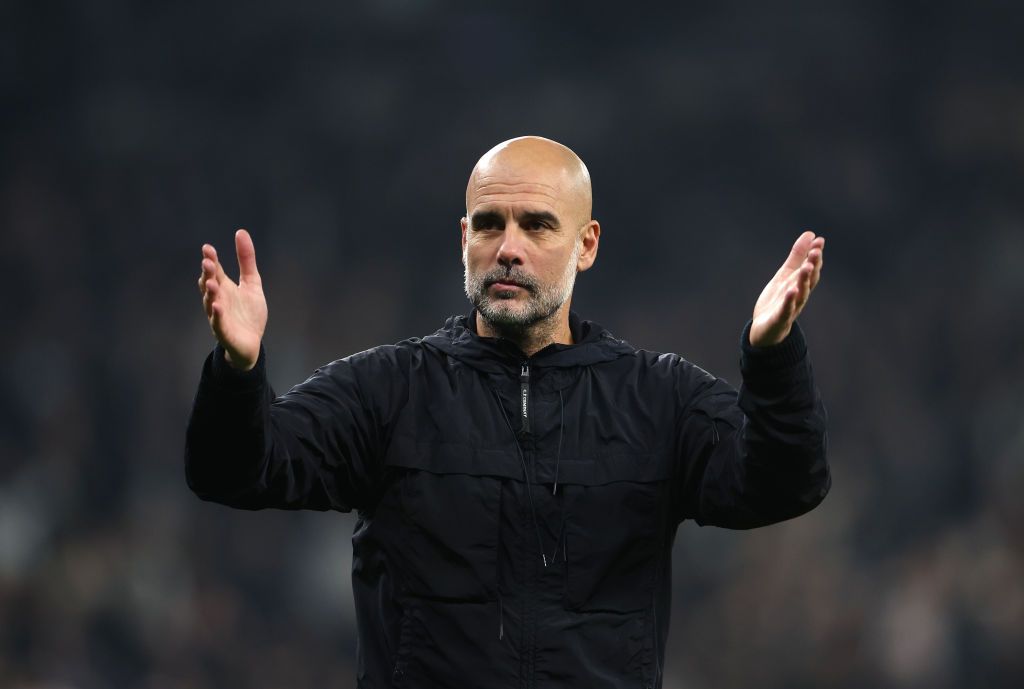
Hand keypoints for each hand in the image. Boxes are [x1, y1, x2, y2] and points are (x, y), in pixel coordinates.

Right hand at [197, 229, 267, 369]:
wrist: (252, 344)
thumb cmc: (248, 314)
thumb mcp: (252, 283)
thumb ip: (246, 260)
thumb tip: (240, 232)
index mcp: (223, 287)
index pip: (215, 271)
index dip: (211, 260)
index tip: (208, 248)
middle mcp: (218, 300)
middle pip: (210, 284)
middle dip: (208, 274)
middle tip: (207, 261)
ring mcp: (219, 316)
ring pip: (210, 303)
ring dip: (210, 293)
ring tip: (211, 282)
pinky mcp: (224, 332)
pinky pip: (218, 323)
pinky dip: (217, 315)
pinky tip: (217, 306)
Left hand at [749, 231, 823, 346]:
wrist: (765, 329)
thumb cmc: (779, 300)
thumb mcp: (786, 275)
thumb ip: (797, 256)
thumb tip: (811, 234)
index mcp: (800, 284)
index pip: (812, 269)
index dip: (816, 256)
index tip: (819, 241)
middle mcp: (799, 295)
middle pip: (809, 280)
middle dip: (813, 266)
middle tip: (816, 251)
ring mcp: (791, 308)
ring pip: (801, 294)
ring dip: (804, 280)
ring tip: (807, 267)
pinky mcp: (780, 318)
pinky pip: (786, 309)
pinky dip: (789, 301)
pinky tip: (791, 290)